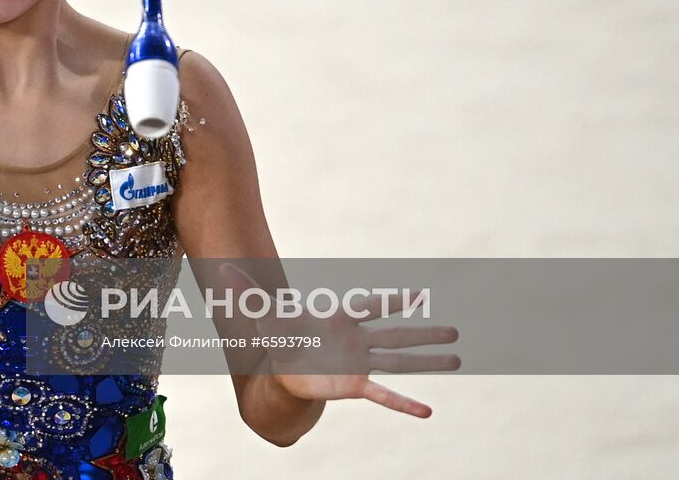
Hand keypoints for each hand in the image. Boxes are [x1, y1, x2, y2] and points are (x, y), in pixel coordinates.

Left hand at [220, 262, 459, 417]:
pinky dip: (404, 405)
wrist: (280, 372)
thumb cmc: (278, 337)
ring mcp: (359, 365)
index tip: (419, 296)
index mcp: (339, 319)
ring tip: (458, 360)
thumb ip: (246, 291)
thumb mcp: (261, 314)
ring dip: (426, 363)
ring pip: (398, 362)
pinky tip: (427, 413)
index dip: (393, 301)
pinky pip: (384, 397)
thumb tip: (220, 265)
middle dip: (424, 333)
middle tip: (455, 331)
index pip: (371, 307)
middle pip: (396, 334)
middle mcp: (355, 341)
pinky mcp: (353, 387)